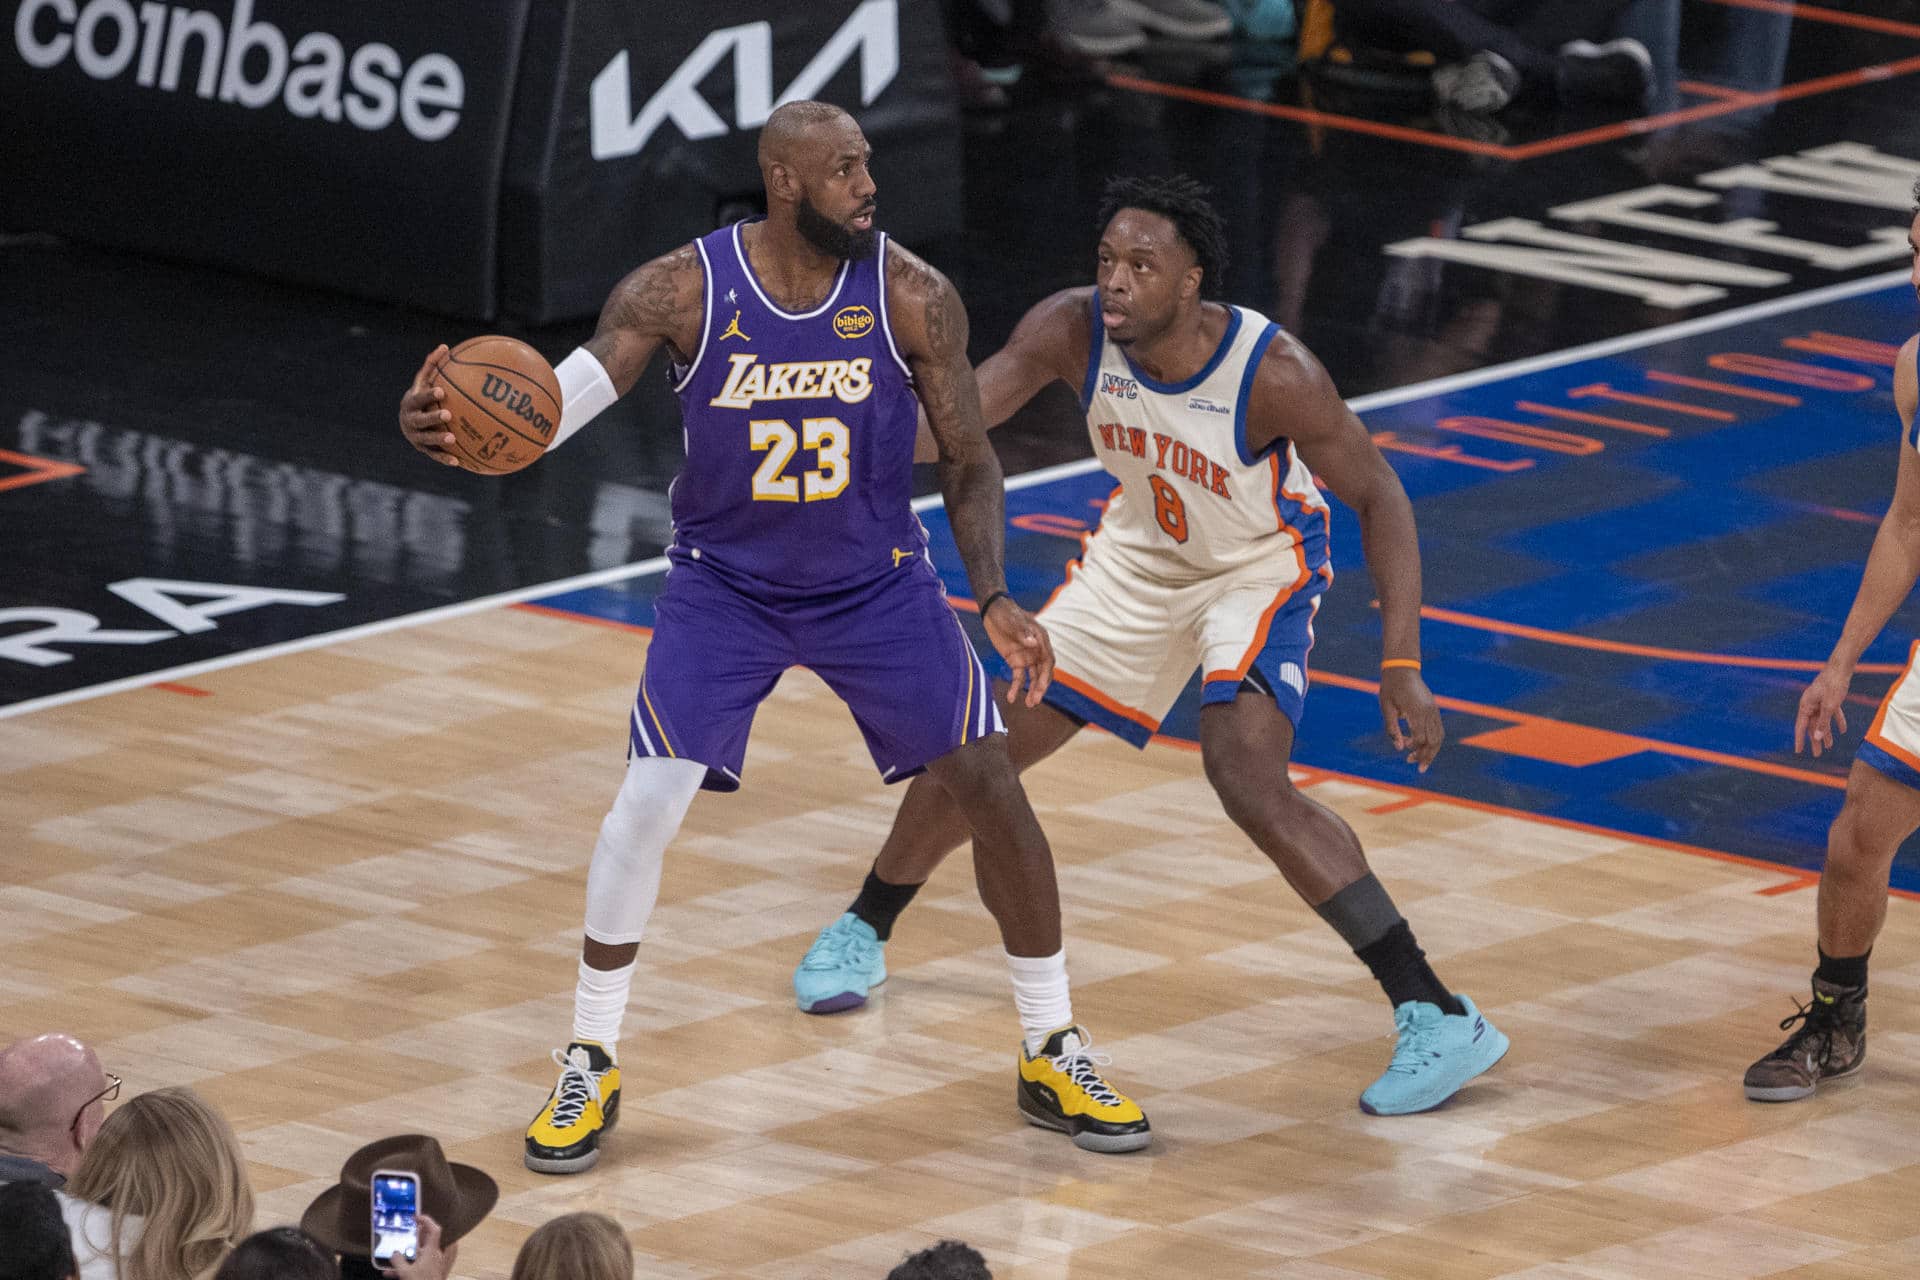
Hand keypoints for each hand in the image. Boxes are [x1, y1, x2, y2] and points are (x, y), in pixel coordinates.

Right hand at [382, 1215, 455, 1279]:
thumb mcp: (405, 1272)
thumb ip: (398, 1261)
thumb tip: (395, 1253)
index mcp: (432, 1251)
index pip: (434, 1229)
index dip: (427, 1221)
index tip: (417, 1217)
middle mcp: (435, 1256)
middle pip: (428, 1241)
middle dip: (416, 1236)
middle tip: (407, 1232)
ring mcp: (434, 1265)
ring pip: (421, 1255)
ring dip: (408, 1254)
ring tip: (394, 1254)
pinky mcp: (431, 1273)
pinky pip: (418, 1266)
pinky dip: (407, 1267)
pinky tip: (391, 1273)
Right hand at [399, 345, 461, 467]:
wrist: (407, 421)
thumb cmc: (421, 397)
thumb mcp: (423, 382)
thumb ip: (432, 366)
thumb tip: (445, 346)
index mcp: (411, 403)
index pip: (419, 398)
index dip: (428, 395)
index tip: (441, 391)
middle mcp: (410, 420)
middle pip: (420, 420)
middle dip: (432, 418)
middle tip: (448, 415)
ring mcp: (415, 436)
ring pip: (426, 439)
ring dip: (439, 440)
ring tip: (453, 440)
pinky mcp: (423, 450)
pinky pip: (434, 456)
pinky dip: (445, 459)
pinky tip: (458, 463)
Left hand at [982, 596, 1053, 706]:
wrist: (993, 611)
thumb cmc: (1006, 613)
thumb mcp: (1012, 622)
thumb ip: (1022, 633)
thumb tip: (1033, 643)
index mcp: (1041, 639)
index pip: (1048, 660)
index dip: (1046, 674)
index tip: (1042, 686)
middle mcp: (1037, 650)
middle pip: (1043, 671)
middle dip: (1040, 686)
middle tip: (1035, 701)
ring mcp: (1027, 656)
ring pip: (1033, 677)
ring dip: (1032, 690)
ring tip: (1029, 704)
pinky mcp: (1016, 661)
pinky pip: (1019, 677)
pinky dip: (1016, 687)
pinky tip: (1011, 698)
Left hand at [1379, 666, 1442, 771]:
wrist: (1402, 669)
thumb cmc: (1390, 688)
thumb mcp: (1386, 708)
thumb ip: (1392, 729)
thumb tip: (1399, 748)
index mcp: (1416, 711)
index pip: (1420, 738)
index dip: (1415, 749)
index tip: (1406, 755)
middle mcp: (1429, 711)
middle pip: (1434, 740)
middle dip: (1427, 756)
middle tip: (1418, 768)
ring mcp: (1434, 710)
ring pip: (1439, 736)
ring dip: (1432, 750)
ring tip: (1421, 760)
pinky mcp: (1434, 709)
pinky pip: (1439, 729)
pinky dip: (1434, 740)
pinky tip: (1423, 746)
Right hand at [1795, 664, 1851, 756]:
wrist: (1840, 668)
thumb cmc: (1833, 685)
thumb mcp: (1829, 706)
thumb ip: (1823, 723)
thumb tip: (1816, 737)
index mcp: (1806, 706)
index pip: (1801, 727)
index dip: (1800, 740)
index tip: (1799, 751)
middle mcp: (1810, 705)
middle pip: (1812, 726)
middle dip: (1815, 740)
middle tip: (1817, 754)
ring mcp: (1819, 702)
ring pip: (1822, 721)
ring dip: (1826, 733)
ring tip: (1829, 746)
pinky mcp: (1829, 699)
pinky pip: (1832, 714)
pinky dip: (1837, 722)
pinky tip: (1842, 730)